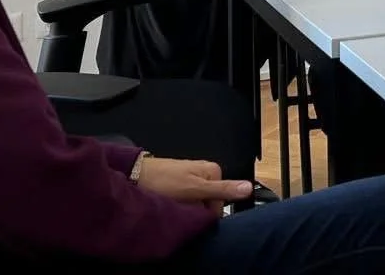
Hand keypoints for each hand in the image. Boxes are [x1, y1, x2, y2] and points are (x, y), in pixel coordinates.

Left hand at [135, 157, 251, 214]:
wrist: (136, 175)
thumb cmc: (165, 181)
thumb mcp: (195, 189)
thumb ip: (222, 189)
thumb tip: (248, 187)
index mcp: (214, 170)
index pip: (220, 203)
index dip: (207, 213)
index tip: (193, 212)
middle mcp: (205, 171)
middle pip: (209, 201)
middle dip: (196, 208)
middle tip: (181, 206)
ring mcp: (192, 176)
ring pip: (197, 201)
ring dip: (187, 206)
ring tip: (173, 203)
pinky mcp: (181, 182)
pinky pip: (187, 198)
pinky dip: (179, 202)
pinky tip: (170, 201)